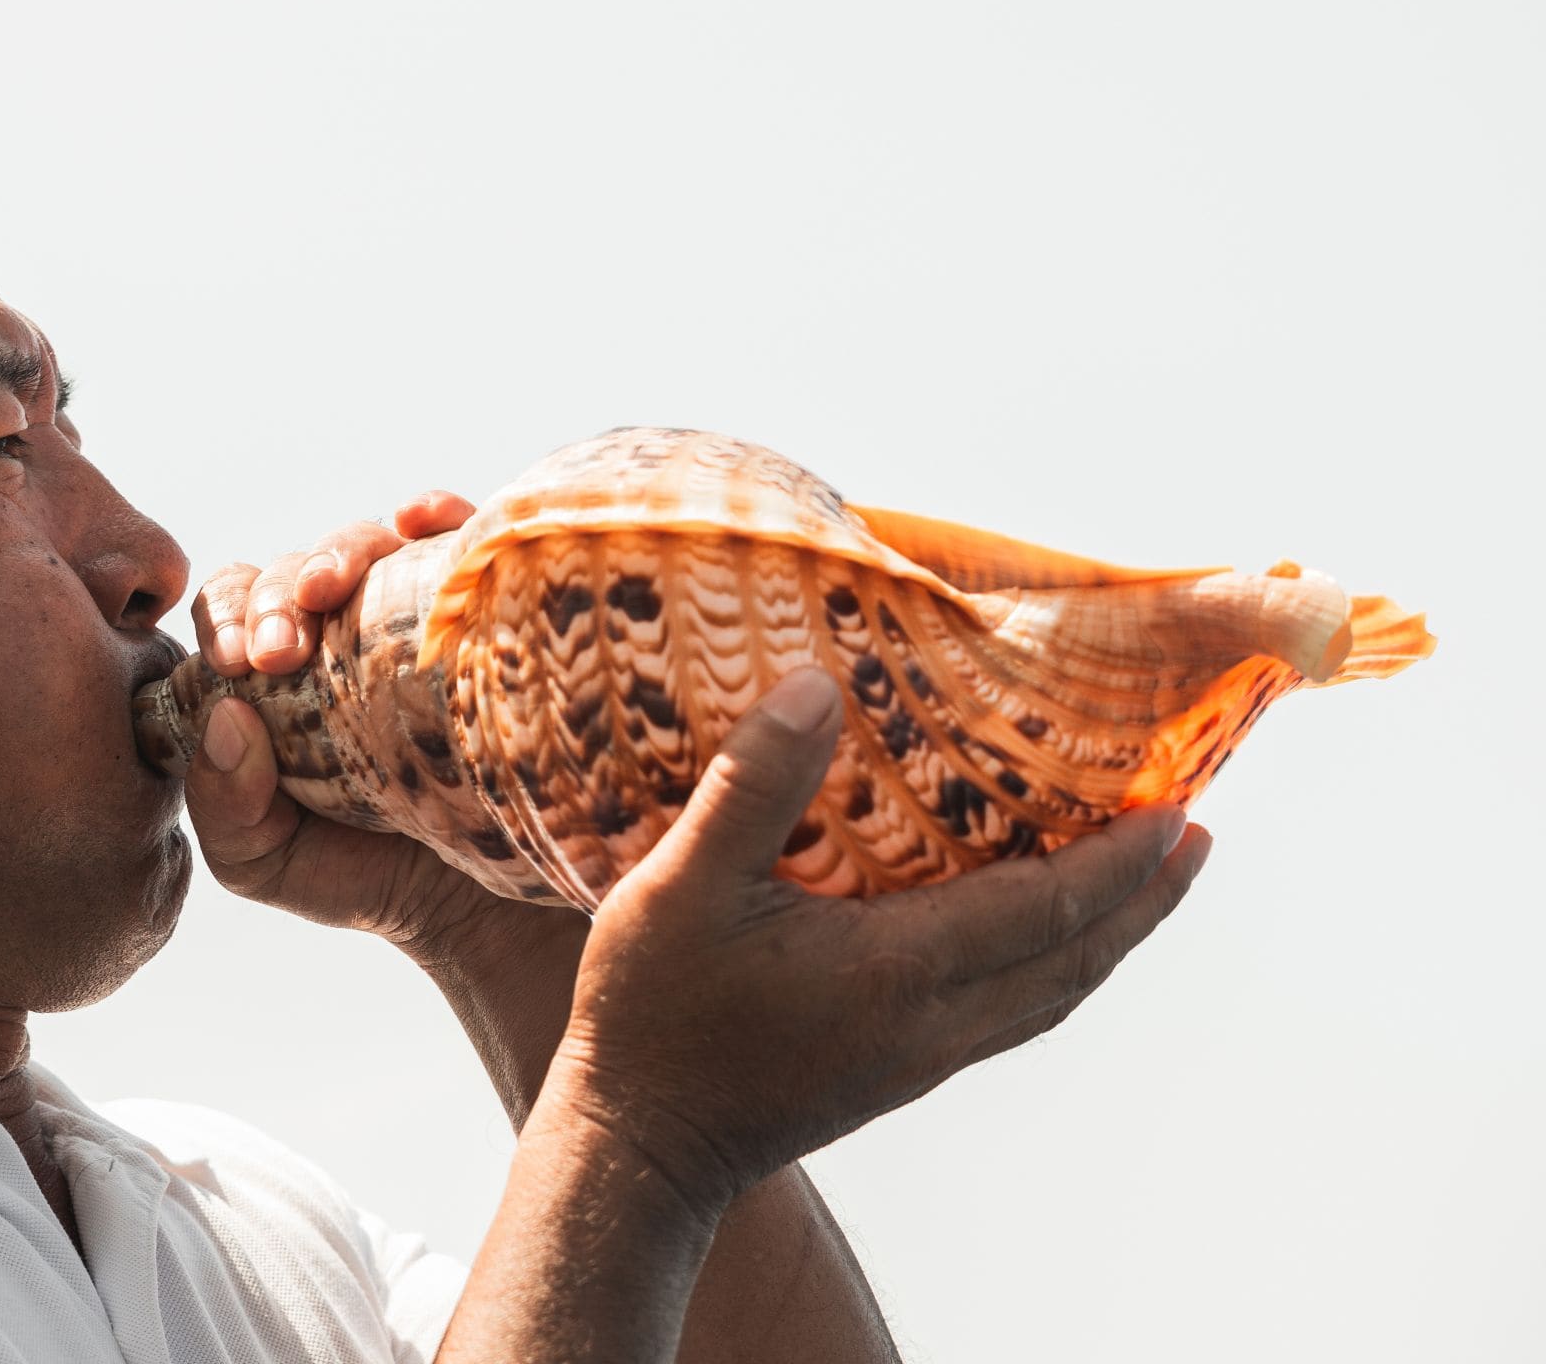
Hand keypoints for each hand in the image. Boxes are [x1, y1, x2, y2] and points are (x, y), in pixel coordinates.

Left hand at [180, 489, 525, 944]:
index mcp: (271, 675)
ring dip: (339, 553)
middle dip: (273, 596)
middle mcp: (336, 632)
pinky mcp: (481, 611)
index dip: (226, 620)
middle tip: (278, 649)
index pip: (230, 609)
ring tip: (328, 591)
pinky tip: (424, 521)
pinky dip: (438, 515)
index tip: (239, 665)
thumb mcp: (266, 862)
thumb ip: (222, 807)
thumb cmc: (362, 876)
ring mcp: (411, 615)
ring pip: (364, 545)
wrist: (486, 906)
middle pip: (290, 571)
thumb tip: (224, 716)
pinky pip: (459, 540)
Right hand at [548, 667, 1212, 1218]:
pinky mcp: (895, 1076)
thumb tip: (816, 686)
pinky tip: (1037, 944)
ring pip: (1052, 996)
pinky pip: (1011, 1015)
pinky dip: (1055, 969)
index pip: (1048, 909)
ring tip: (1145, 883)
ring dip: (1109, 938)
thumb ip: (751, 786)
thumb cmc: (652, 1015)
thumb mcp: (680, 886)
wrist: (637, 1148)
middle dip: (1144, 899)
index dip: (1122, 860)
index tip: (1180, 805)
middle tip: (1195, 834)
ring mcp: (920, 1059)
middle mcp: (934, 1023)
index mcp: (900, 971)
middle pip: (1077, 961)